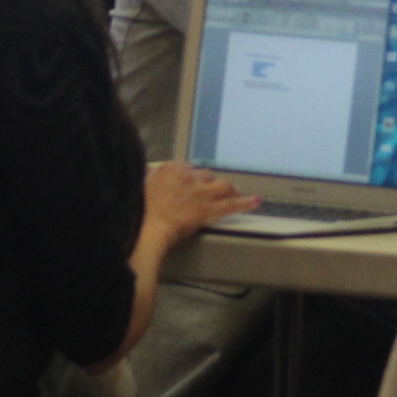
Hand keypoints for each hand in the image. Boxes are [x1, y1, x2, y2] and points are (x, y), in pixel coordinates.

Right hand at [141, 161, 256, 248]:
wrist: (147, 228)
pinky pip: (232, 204)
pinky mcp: (210, 209)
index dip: (192, 177)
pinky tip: (257, 201)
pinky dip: (246, 202)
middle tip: (210, 192)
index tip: (192, 183)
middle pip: (206, 175)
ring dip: (229, 189)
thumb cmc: (139, 212)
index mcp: (171, 169)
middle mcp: (188, 176)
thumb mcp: (140, 186)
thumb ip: (150, 176)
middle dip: (209, 184)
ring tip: (234, 193)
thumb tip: (150, 172)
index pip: (189, 167)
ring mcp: (201, 192)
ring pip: (223, 186)